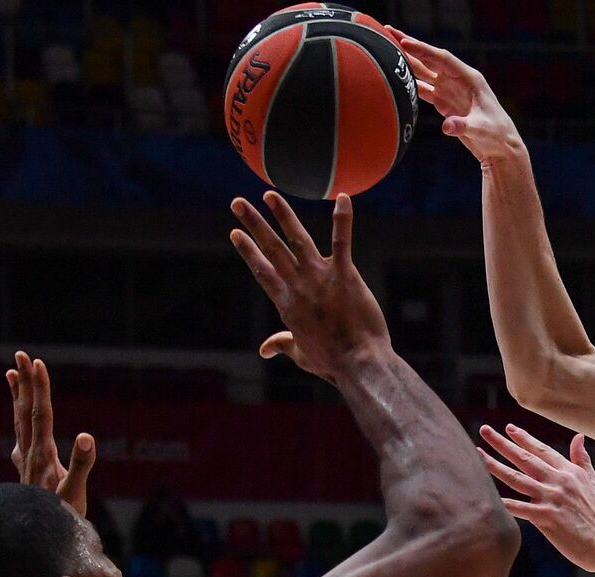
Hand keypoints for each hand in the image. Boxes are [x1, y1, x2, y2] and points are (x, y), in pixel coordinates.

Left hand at [6, 351, 95, 517]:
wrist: (31, 544)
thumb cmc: (58, 521)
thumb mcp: (74, 494)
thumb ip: (81, 464)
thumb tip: (86, 436)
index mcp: (43, 454)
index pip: (41, 414)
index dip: (40, 388)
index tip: (37, 363)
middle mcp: (31, 454)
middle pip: (26, 411)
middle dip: (25, 382)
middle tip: (20, 355)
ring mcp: (26, 463)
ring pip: (20, 422)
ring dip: (18, 397)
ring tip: (11, 374)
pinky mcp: (28, 473)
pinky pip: (21, 440)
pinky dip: (20, 426)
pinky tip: (20, 431)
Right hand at [230, 192, 390, 383]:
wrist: (358, 363)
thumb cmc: (332, 362)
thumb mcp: (301, 355)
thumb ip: (283, 343)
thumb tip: (264, 349)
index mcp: (286, 304)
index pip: (262, 270)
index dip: (248, 250)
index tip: (235, 233)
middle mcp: (298, 286)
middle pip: (272, 249)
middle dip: (254, 224)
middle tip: (238, 202)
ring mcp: (321, 278)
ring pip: (297, 239)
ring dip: (283, 214)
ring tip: (270, 194)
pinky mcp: (345, 275)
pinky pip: (341, 241)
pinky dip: (342, 219)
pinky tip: (342, 197)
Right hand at [385, 27, 522, 166]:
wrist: (500, 147)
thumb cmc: (496, 135)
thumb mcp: (481, 130)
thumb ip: (463, 126)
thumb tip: (446, 127)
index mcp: (469, 78)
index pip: (442, 59)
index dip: (423, 50)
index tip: (404, 42)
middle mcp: (457, 80)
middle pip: (429, 59)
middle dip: (409, 45)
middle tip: (387, 31)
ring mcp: (450, 91)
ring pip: (424, 71)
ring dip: (406, 61)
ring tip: (385, 48)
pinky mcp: (445, 103)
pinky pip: (424, 89)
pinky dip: (410, 82)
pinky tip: (395, 77)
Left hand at [479, 425, 594, 572]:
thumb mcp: (594, 482)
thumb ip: (582, 459)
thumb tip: (579, 437)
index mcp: (569, 471)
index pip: (542, 450)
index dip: (524, 438)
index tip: (508, 428)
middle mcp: (558, 481)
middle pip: (524, 458)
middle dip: (502, 443)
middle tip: (484, 430)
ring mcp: (551, 498)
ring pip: (517, 479)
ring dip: (495, 466)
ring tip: (478, 455)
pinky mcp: (546, 518)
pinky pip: (520, 508)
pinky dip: (504, 503)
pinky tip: (488, 496)